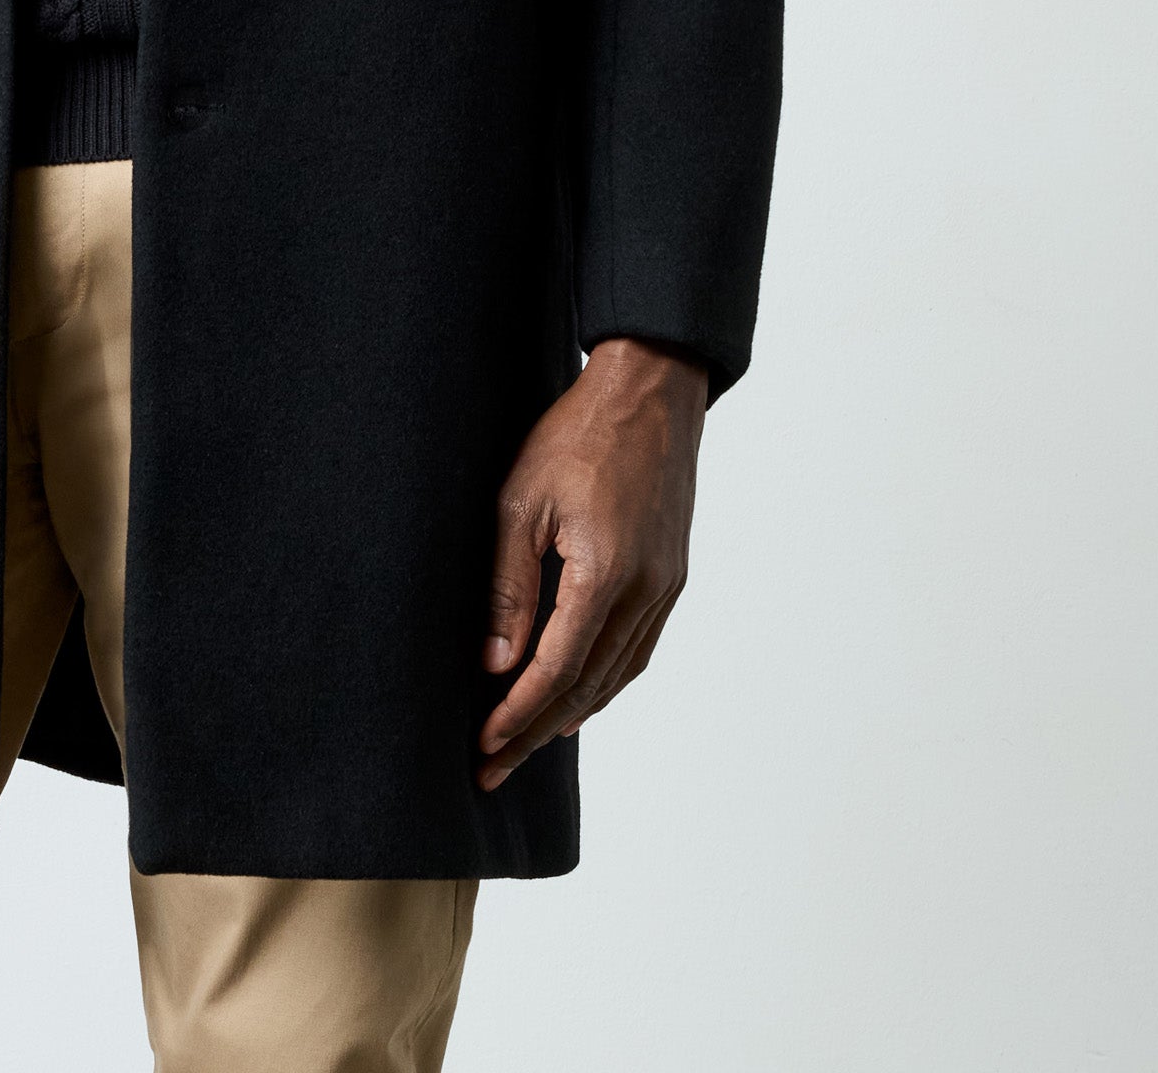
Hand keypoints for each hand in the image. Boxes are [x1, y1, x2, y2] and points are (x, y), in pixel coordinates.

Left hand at [476, 337, 707, 788]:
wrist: (653, 389)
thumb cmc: (579, 433)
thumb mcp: (523, 501)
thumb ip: (509, 586)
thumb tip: (493, 662)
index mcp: (607, 573)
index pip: (556, 670)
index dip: (518, 714)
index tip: (484, 745)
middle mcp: (646, 591)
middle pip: (587, 686)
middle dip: (537, 731)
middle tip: (495, 767)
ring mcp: (666, 585)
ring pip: (618, 674)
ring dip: (573, 713)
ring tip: (530, 742)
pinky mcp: (673, 574)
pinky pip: (638, 649)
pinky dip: (606, 682)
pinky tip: (582, 694)